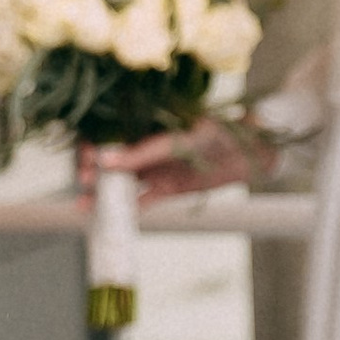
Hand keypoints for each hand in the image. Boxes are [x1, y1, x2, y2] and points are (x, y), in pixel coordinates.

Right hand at [84, 116, 267, 200]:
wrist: (254, 151)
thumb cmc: (219, 132)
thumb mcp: (179, 139)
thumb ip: (144, 151)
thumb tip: (104, 160)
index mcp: (147, 124)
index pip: (109, 133)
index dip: (92, 145)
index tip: (84, 159)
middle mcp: (147, 147)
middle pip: (110, 160)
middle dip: (93, 170)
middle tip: (84, 182)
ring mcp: (156, 168)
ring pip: (122, 182)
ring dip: (103, 193)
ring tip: (84, 204)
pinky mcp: (169, 188)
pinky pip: (143, 200)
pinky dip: (126, 208)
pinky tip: (108, 216)